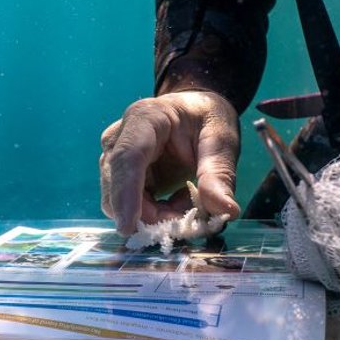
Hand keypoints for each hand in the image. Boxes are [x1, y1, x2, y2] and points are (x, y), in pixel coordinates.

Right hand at [99, 90, 241, 234]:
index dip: (126, 194)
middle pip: (118, 185)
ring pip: (119, 202)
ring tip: (187, 202)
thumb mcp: (221, 140)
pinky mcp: (118, 177)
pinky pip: (128, 207)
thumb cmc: (206, 118)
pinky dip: (154, 214)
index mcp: (144, 118)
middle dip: (149, 214)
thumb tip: (226, 211)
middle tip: (187, 221)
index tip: (129, 226)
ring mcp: (113, 158)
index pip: (128, 158)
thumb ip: (220, 174)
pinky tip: (177, 201)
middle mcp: (118, 137)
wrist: (194, 112)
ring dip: (154, 216)